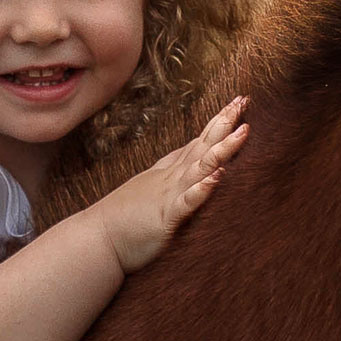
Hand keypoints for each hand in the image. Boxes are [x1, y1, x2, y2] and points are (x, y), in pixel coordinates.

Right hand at [90, 94, 249, 272]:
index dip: (219, 122)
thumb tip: (188, 156)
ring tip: (242, 132)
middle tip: (243, 101)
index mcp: (169, 173)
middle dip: (224, 123)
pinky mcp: (166, 218)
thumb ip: (169, 170)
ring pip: (200, 168)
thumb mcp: (149, 186)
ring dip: (222, 150)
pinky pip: (187, 202)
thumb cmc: (122, 218)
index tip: (238, 102)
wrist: (97, 239)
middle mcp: (171, 179)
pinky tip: (218, 176)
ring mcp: (169, 196)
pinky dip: (202, 189)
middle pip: (203, 146)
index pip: (199, 142)